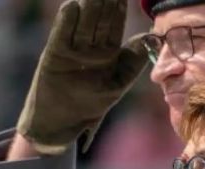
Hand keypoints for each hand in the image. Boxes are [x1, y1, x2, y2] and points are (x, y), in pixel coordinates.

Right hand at [16, 0, 148, 154]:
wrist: (65, 121)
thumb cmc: (93, 104)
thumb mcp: (118, 81)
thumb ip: (133, 59)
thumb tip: (149, 37)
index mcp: (107, 51)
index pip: (114, 25)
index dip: (119, 10)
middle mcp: (89, 46)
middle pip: (98, 21)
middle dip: (105, 4)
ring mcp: (71, 49)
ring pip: (83, 25)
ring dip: (89, 7)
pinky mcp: (54, 56)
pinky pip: (62, 36)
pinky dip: (66, 22)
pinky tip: (72, 6)